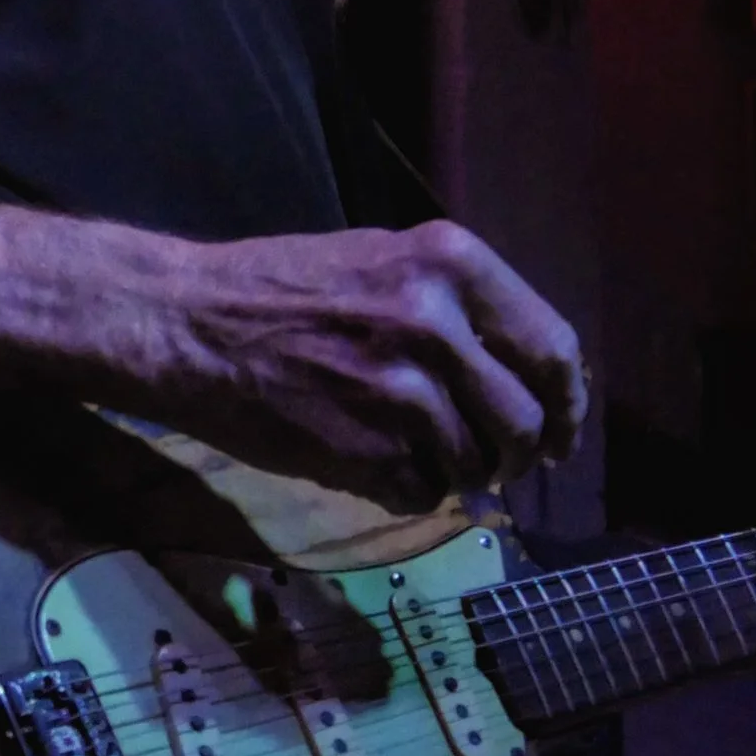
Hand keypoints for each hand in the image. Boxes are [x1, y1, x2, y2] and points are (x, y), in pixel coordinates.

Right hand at [0, 207, 585, 509]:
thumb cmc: (282, 290)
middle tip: (499, 464)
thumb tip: (528, 379)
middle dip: (520, 454)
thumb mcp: (384, 263)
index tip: (561, 431)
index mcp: (451, 262)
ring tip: (419, 456)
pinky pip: (423, 493)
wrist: (188, 323)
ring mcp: (401, 389)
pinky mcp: (365, 447)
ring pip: (477, 464)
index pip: (553, 348)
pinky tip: (374, 466)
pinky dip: (409, 493)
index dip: (567, 403)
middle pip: (527, 420)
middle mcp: (436, 320)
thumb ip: (461, 310)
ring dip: (459, 475)